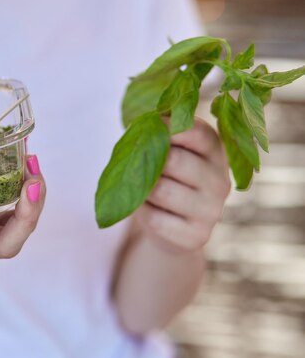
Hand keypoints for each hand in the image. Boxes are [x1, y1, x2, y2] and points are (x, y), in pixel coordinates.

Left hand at [130, 118, 230, 253]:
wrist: (173, 226)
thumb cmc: (165, 177)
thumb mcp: (168, 150)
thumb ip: (161, 133)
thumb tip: (146, 121)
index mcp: (215, 151)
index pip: (196, 132)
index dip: (166, 127)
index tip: (148, 126)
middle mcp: (220, 180)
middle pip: (174, 161)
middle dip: (148, 161)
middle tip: (137, 163)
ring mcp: (212, 211)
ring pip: (161, 190)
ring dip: (142, 189)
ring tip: (143, 188)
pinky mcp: (197, 236)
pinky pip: (155, 218)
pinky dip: (142, 212)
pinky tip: (148, 210)